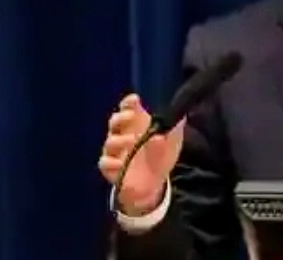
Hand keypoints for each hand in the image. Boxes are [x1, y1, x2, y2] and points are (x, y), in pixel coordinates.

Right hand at [98, 93, 184, 215]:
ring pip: (110, 142)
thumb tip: (177, 115)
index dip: (128, 103)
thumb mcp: (173, 139)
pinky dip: (112, 162)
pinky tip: (121, 163)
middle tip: (131, 116)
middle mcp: (123, 134)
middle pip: (115, 121)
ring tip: (132, 141)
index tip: (134, 100)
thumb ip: (174, 126)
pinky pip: (105, 163)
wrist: (155, 182)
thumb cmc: (161, 154)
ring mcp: (116, 152)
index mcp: (137, 123)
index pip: (128, 108)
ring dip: (119, 140)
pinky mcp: (111, 169)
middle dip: (121, 117)